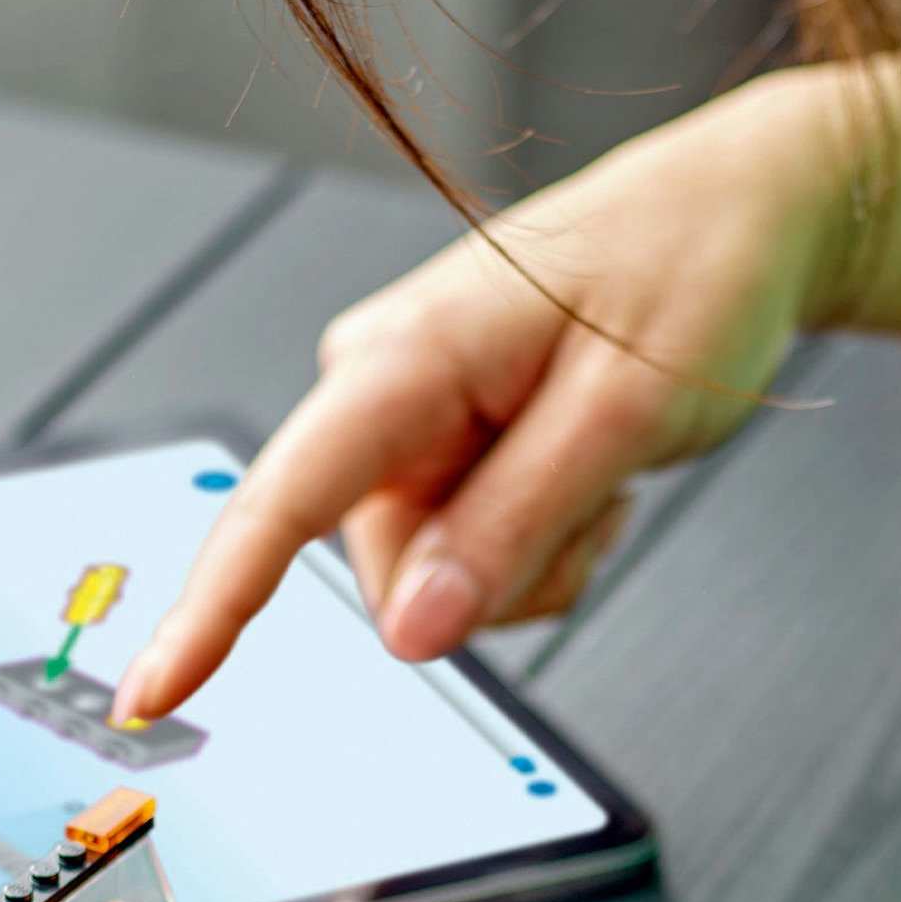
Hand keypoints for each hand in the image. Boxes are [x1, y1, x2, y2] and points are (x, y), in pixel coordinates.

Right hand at [111, 81, 831, 720]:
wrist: (743, 212)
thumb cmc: (691, 275)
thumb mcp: (621, 417)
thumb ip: (510, 528)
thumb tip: (411, 634)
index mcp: (403, 356)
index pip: (278, 504)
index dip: (211, 609)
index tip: (157, 688)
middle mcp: (381, 383)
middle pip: (390, 569)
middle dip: (497, 570)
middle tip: (595, 492)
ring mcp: (409, 415)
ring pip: (436, 576)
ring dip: (530, 555)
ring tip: (599, 465)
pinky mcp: (442, 440)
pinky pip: (470, 554)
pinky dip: (542, 538)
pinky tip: (587, 468)